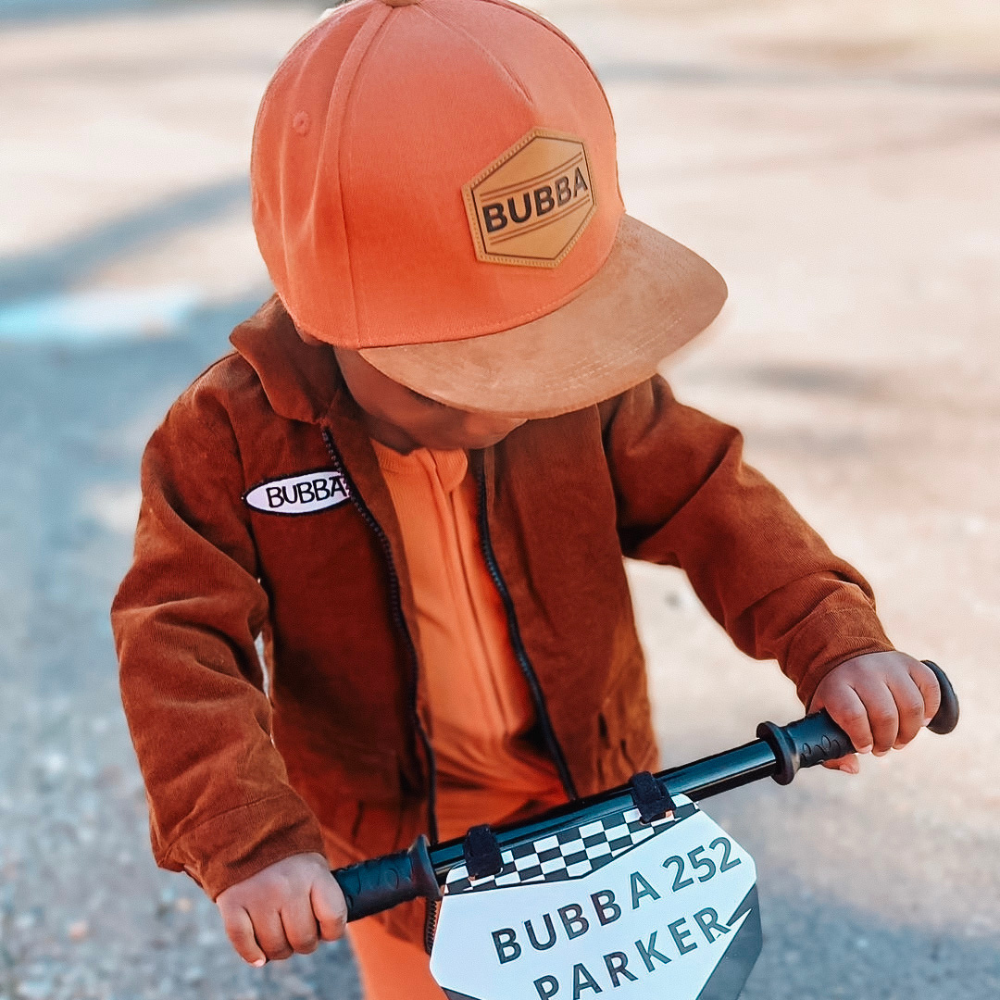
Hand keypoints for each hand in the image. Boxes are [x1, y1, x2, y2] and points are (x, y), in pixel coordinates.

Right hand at [216, 852, 346, 965]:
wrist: (251, 836)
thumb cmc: (290, 862)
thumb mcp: (315, 868)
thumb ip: (323, 899)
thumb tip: (326, 936)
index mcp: (314, 874)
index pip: (334, 918)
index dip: (332, 931)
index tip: (325, 929)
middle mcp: (287, 885)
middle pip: (303, 939)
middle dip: (303, 943)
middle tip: (298, 932)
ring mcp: (259, 895)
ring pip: (275, 947)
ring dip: (279, 949)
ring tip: (279, 935)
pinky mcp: (233, 903)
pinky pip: (244, 944)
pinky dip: (252, 954)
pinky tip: (259, 957)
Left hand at [808, 652, 940, 773]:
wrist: (846, 658)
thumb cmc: (838, 697)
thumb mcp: (823, 718)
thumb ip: (832, 749)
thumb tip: (853, 767)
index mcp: (837, 685)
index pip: (853, 714)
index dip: (862, 738)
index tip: (864, 747)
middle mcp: (863, 671)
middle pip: (885, 714)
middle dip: (887, 740)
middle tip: (882, 748)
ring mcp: (889, 665)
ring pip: (912, 705)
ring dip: (910, 731)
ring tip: (899, 739)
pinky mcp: (911, 663)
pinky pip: (931, 687)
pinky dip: (930, 710)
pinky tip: (919, 721)